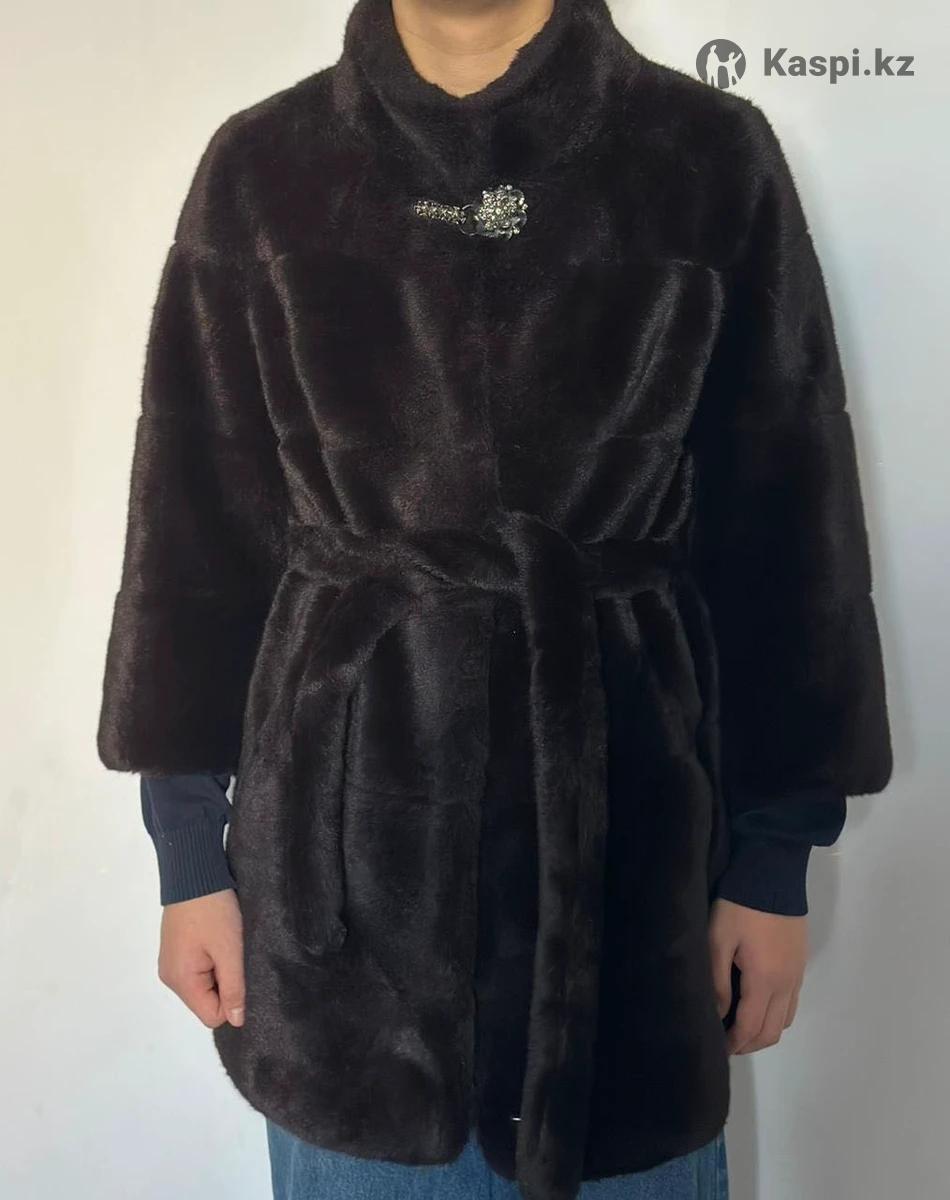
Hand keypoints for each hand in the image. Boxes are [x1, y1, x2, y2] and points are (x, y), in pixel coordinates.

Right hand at [157, 889, 245, 1028]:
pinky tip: (217, 939)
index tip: (241, 974)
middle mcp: (171, 978)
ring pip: (204, 984)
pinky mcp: (176, 949)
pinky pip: (198, 969)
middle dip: (225, 984)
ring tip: (226, 944)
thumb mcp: (230, 949)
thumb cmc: (213, 911)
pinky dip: (211, 959)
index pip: (211, 1016)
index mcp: (181, 981)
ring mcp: (171, 963)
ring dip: (219, 969)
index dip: (232, 1001)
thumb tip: (237, 1020)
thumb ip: (234, 987)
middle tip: (234, 955)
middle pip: (206, 1001)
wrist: (194, 872)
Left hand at [708, 897, 807, 1054]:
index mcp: (764, 981)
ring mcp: (797, 975)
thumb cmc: (740, 907)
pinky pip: (791, 1002)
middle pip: (771, 1031)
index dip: (734, 1043)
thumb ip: (717, 981)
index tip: (718, 1049)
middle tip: (726, 1042)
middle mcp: (786, 984)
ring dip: (763, 1030)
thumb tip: (718, 1015)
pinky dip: (775, 1014)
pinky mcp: (800, 964)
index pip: (750, 1027)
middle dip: (749, 1043)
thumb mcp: (718, 939)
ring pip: (784, 1019)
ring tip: (740, 1025)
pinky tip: (757, 1004)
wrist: (773, 875)